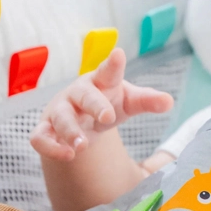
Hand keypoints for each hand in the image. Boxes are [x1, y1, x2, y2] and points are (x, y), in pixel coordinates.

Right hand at [30, 48, 172, 161]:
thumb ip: (147, 101)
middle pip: (84, 95)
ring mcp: (59, 111)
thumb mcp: (128, 101)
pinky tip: (66, 156)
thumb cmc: (106, 102)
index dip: (113, 64)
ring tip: (82, 147)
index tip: (119, 55)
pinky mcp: (45, 129)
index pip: (108, 71)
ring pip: (60, 118)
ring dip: (70, 131)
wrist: (78, 116)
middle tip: (107, 117)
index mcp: (100, 81)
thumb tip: (169, 102)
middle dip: (94, 105)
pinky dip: (50, 147)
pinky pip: (40, 138)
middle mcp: (78, 93)